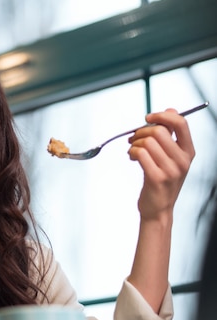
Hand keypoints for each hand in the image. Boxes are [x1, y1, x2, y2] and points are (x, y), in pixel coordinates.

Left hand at [128, 108, 195, 223]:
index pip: (181, 123)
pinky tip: (132, 158)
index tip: (148, 118)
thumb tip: (171, 110)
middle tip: (134, 138)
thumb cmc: (162, 180)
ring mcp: (171, 170)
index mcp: (189, 152)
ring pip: (148, 142)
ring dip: (134, 143)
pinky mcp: (157, 178)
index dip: (162, 115)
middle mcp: (183, 160)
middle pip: (159, 131)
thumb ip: (171, 135)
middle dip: (141, 131)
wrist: (158, 209)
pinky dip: (132, 152)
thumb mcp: (171, 157)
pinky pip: (140, 154)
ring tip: (133, 150)